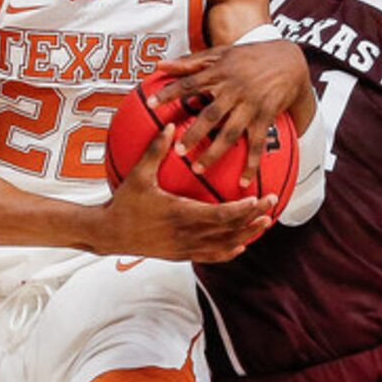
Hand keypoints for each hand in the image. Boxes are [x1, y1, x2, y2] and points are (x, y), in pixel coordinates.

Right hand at [97, 128, 274, 261]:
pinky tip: (241, 245)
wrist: (108, 234)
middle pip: (230, 230)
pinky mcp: (181, 255)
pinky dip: (229, 251)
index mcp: (180, 214)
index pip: (220, 215)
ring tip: (265, 223)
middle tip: (272, 204)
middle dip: (253, 218)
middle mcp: (187, 234)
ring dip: (247, 235)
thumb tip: (169, 126)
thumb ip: (155, 150)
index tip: (257, 199)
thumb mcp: (138, 175)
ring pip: (224, 246)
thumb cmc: (123, 204)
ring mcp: (185, 248)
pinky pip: (211, 256)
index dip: (242, 209)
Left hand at [153, 39, 309, 178]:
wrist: (290, 60)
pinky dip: (251, 164)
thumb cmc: (250, 56)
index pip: (190, 83)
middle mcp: (234, 89)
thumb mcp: (220, 53)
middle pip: (210, 115)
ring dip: (214, 153)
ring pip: (230, 133)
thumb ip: (189, 61)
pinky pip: (257, 143)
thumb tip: (160, 65)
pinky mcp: (265, 116)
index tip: (151, 104)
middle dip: (194, 134)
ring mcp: (250, 104)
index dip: (170, 93)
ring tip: (198, 169)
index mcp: (219, 73)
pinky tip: (243, 181)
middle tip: (178, 151)